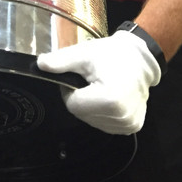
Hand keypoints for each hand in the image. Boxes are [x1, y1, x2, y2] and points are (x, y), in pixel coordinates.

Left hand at [37, 30, 161, 134]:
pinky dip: (103, 113)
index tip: (79, 78)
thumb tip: (40, 65)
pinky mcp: (132, 127)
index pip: (72, 105)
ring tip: (102, 87)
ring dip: (92, 107)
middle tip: (90, 81)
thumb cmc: (112, 55)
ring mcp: (128, 124)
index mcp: (109, 100)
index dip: (70, 91)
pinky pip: (106, 124)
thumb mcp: (83, 54)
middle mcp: (120, 117)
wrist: (141, 59)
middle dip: (81, 99)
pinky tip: (110, 98)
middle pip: (82, 115)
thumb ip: (60, 62)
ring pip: (93, 121)